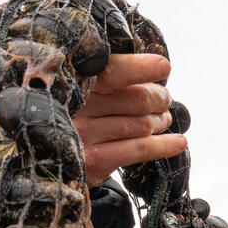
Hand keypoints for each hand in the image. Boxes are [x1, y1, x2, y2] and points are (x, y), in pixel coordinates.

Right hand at [73, 54, 187, 185]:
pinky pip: (139, 150)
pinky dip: (164, 146)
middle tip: (164, 100)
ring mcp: (83, 135)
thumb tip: (155, 69)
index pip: (112, 71)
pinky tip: (179, 142)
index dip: (140, 68)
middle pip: (134, 99)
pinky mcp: (93, 161)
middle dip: (158, 99)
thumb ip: (109, 77)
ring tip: (164, 119)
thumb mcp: (82, 90)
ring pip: (140, 125)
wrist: (48, 157)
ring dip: (160, 122)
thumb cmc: (74, 114)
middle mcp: (76, 107)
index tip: (163, 66)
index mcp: (73, 82)